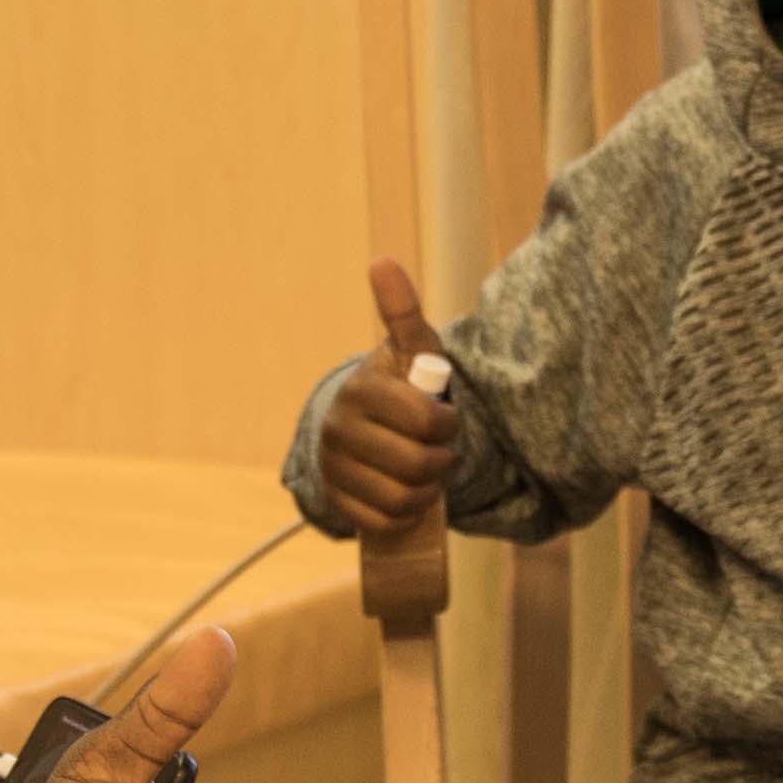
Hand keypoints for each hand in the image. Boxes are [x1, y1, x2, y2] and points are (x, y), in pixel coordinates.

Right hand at [313, 263, 464, 533]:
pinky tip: (407, 494)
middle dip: (440, 460)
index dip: (447, 425)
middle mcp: (340, 429)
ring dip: (426, 488)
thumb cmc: (399, 390)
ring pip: (403, 497)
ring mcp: (335, 469)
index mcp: (362, 390)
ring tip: (424, 471)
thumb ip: (403, 312)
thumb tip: (382, 261)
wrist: (364, 433)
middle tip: (438, 451)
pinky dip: (406, 513)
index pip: (426, 421)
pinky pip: (385, 521)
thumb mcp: (411, 353)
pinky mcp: (337, 503)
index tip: (446, 418)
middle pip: (417, 464)